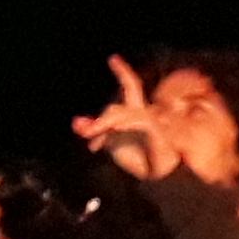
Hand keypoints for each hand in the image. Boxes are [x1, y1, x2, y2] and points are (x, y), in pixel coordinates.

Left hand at [73, 55, 172, 181]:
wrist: (158, 180)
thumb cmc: (139, 161)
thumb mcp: (111, 143)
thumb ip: (95, 130)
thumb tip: (75, 122)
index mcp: (137, 113)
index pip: (132, 87)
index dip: (123, 72)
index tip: (113, 59)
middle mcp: (147, 114)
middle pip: (120, 107)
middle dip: (101, 120)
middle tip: (85, 130)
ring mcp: (156, 123)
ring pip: (127, 114)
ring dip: (107, 124)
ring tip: (93, 134)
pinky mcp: (162, 134)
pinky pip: (142, 122)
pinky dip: (127, 123)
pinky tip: (115, 126)